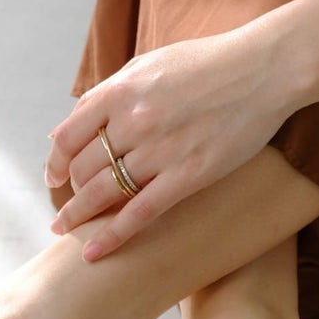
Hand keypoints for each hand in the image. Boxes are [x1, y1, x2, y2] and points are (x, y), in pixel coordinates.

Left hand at [45, 26, 296, 260]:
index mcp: (121, 91)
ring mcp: (160, 151)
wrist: (265, 69)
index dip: (55, 162)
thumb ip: (110, 94)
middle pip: (85, 168)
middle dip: (71, 190)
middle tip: (69, 205)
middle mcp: (135, 121)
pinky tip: (93, 254)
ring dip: (78, 215)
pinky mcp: (187, 176)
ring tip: (63, 231)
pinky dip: (112, 237)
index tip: (54, 177)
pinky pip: (139, 213)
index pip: (68, 136)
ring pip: (104, 192)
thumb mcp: (149, 65)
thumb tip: (72, 123)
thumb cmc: (207, 65)